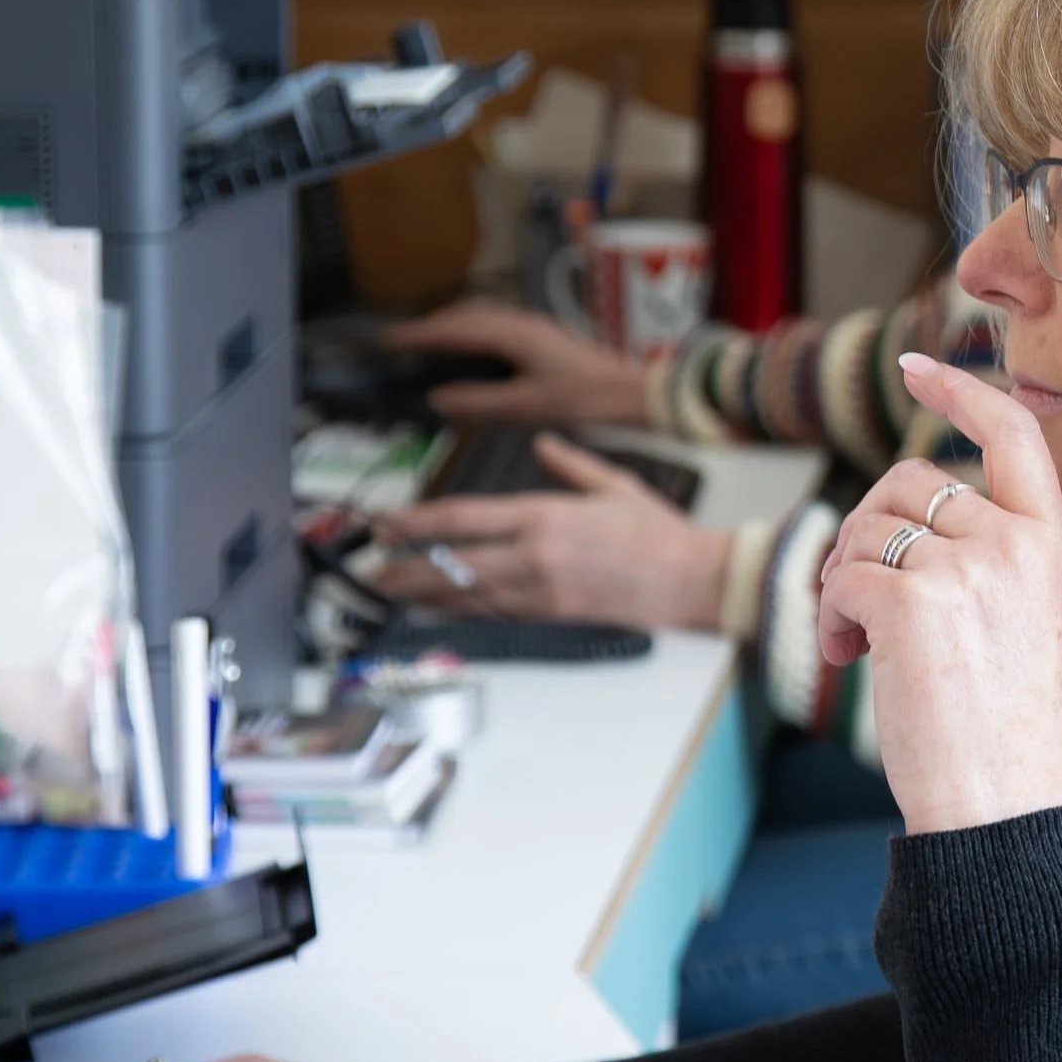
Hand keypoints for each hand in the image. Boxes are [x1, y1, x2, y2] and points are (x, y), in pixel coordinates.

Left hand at [373, 434, 730, 629]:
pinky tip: (439, 611)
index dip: (417, 523)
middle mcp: (533, 556)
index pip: (463, 518)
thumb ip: (570, 463)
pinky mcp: (551, 617)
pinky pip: (495, 614)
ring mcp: (540, 592)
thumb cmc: (659, 532)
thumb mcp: (614, 483)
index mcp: (544, 516)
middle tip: (372, 571)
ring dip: (424, 596)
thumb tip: (543, 443)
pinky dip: (461, 612)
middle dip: (406, 569)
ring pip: (466, 596)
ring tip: (391, 592)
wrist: (690, 581)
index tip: (387, 525)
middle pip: (452, 565)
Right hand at [387, 301, 649, 426]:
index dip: (419, 334)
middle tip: (405, 340)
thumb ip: (479, 403)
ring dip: (454, 323)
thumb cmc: (587, 400)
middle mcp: (523, 322)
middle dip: (432, 324)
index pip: (454, 329)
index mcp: (514, 334)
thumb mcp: (527, 407)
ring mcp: (536, 326)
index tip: (390, 340)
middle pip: (466, 313)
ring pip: (483, 315)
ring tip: (432, 340)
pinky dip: (475, 330)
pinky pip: (498, 323)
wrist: (634, 395)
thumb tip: (439, 399)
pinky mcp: (546, 336)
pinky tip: (475, 348)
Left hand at [816, 355, 1061, 834]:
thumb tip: (937, 513)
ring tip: (853, 637)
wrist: (998, 805)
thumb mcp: (1037, 625)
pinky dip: (831, 613)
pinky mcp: (910, 603)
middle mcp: (1015, 546)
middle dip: (869, 527)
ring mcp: (965, 570)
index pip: (1015, 436)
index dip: (962, 393)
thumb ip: (1005, 560)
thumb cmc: (1007, 730)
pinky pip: (844, 574)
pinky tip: (847, 656)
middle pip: (914, 483)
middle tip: (856, 591)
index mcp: (1053, 547)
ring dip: (843, 575)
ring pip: (870, 526)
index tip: (918, 370)